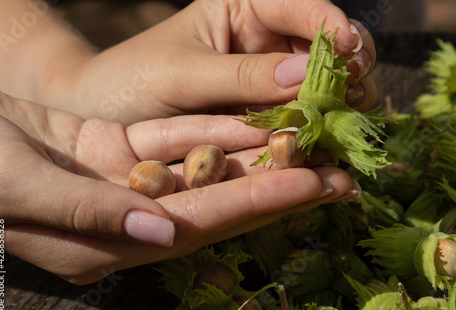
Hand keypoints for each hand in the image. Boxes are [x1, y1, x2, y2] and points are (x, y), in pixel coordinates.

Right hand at [0, 88, 359, 284]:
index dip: (259, 204)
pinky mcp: (117, 144)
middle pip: (218, 200)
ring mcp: (125, 178)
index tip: (315, 187)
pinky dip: (215, 126)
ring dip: (256, 152)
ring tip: (314, 143)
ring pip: (204, 163)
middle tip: (342, 175)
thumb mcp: (16, 184)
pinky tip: (257, 116)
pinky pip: (176, 134)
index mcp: (105, 243)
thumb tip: (163, 232)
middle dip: (280, 186)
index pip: (200, 224)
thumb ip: (90, 213)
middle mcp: (126, 216)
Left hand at [45, 0, 376, 123]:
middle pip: (328, 49)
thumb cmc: (130, 82)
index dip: (335, 26)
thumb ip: (243, 75)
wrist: (103, 119)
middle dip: (347, 71)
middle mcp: (266, 42)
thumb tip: (309, 72)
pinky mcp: (266, 119)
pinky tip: (325, 149)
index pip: (304, 6)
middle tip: (352, 99)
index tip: (350, 52)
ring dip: (340, 107)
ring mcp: (269, 83)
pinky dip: (318, 135)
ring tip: (341, 128)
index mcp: (245, 8)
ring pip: (324, 89)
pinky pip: (303, 122)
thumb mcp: (182, 74)